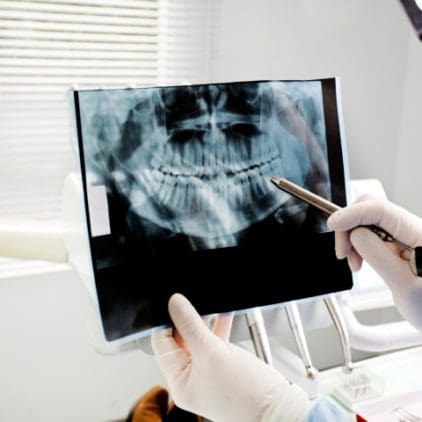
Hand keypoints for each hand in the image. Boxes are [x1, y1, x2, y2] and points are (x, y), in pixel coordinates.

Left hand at [151, 294, 309, 421]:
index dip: (166, 322)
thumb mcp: (212, 352)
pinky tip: (224, 314)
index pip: (161, 344)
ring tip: (210, 306)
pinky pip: (215, 341)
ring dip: (205, 321)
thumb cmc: (245, 393)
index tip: (175, 304)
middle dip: (188, 320)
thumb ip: (191, 325)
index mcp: (179, 381)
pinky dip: (219, 327)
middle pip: (180, 339)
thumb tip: (175, 304)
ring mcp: (206, 371)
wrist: (277, 406)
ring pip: (198, 338)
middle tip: (194, 303)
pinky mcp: (222, 365)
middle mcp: (190, 377)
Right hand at [327, 196, 421, 329]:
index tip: (334, 224)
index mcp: (418, 233)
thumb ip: (379, 257)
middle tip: (343, 252)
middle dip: (349, 226)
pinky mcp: (393, 244)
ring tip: (354, 263)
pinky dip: (356, 245)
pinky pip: (368, 234)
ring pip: (366, 221)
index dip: (353, 213)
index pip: (380, 210)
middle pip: (370, 209)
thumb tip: (355, 235)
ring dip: (351, 238)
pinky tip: (359, 261)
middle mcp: (410, 229)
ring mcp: (401, 236)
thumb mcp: (405, 286)